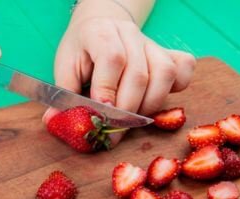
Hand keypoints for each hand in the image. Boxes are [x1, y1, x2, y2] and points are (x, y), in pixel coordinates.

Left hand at [43, 0, 195, 142]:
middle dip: (127, 110)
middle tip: (115, 132)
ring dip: (151, 103)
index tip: (101, 117)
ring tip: (135, 118)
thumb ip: (65, 95)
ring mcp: (152, 43)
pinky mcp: (168, 52)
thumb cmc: (82, 51)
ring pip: (165, 73)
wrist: (101, 25)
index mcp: (100, 32)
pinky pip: (184, 68)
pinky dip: (177, 87)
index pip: (112, 60)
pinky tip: (157, 98)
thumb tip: (56, 122)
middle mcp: (129, 34)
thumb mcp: (66, 67)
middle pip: (139, 73)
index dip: (108, 91)